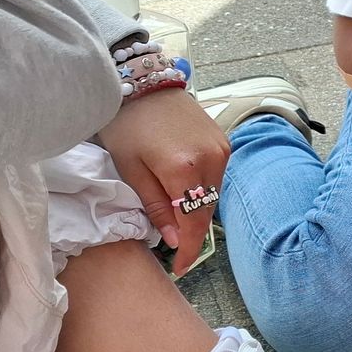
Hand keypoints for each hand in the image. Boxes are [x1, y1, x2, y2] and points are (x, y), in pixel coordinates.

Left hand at [96, 87, 228, 273]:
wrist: (144, 82)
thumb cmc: (127, 124)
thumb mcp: (131, 169)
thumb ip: (155, 206)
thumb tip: (172, 240)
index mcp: (183, 168)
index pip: (193, 222)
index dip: (186, 249)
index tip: (178, 269)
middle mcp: (211, 160)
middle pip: (206, 210)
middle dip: (191, 231)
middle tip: (173, 250)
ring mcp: (221, 149)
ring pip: (213, 194)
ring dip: (196, 210)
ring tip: (176, 220)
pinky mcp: (224, 142)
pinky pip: (215, 177)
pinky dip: (201, 190)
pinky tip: (185, 192)